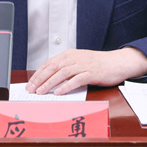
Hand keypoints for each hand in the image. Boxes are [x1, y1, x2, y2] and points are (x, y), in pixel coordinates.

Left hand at [25, 47, 146, 94]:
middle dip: (40, 79)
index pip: (49, 63)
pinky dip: (67, 86)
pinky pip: (77, 79)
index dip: (38, 73)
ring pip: (62, 73)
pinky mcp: (92, 72)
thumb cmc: (97, 64)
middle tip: (31, 89)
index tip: (30, 83)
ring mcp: (83, 65)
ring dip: (50, 83)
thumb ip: (66, 68)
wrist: (117, 62)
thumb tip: (49, 79)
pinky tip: (59, 92)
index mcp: (69, 54)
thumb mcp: (79, 62)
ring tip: (42, 92)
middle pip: (53, 67)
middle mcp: (74, 58)